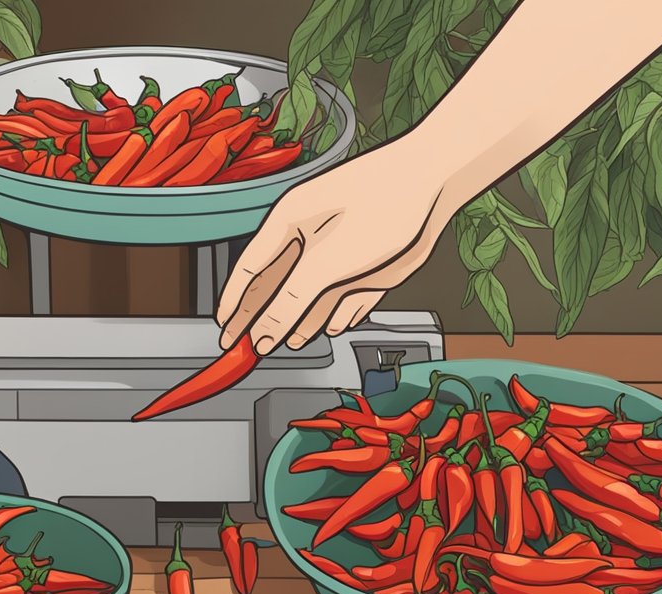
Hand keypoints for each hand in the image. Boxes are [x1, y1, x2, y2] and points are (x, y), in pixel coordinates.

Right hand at [216, 137, 455, 353]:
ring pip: (313, 294)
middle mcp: (311, 237)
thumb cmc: (382, 202)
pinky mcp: (370, 262)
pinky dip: (342, 311)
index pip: (249, 270)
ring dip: (302, 320)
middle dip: (263, 318)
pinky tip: (336, 324)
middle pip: (277, 286)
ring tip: (290, 342)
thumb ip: (291, 301)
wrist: (438, 179)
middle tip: (245, 346)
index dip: (233, 303)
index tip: (223, 329)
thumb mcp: (327, 262)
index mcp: (288, 223)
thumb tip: (263, 334)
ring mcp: (341, 251)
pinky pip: (348, 294)